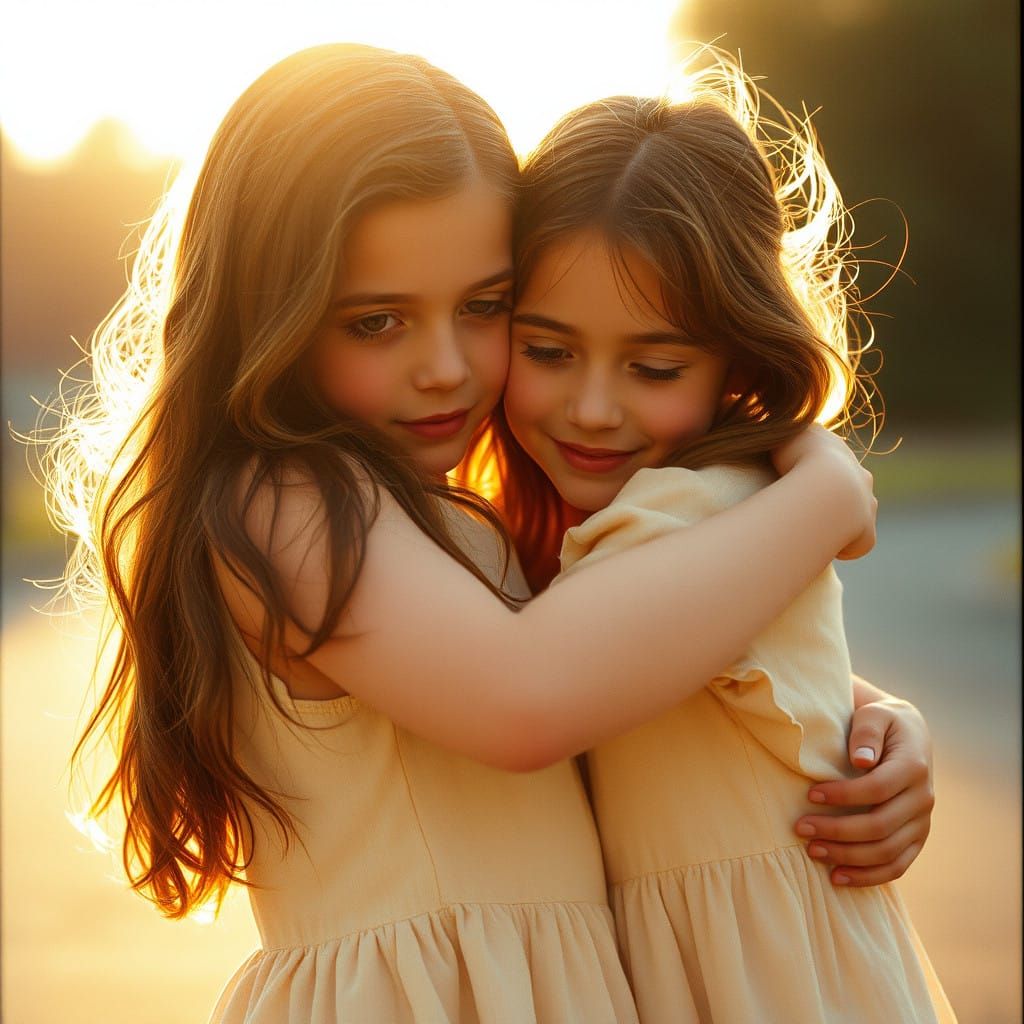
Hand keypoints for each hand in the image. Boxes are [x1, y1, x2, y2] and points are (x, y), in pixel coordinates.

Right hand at [770, 425, 876, 559]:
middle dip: (832, 494)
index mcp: (837, 451)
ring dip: (839, 521)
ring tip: (813, 529)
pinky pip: (857, 543)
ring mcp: (866, 503)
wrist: (823, 484)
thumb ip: (767, 430)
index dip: (811, 469)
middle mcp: (859, 475)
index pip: (828, 458)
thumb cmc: (794, 458)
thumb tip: (750, 417)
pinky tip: (821, 547)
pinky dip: (842, 547)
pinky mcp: (866, 531)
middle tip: (805, 505)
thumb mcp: (774, 434)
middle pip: (850, 483)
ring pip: (858, 513)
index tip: (794, 478)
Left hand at [794, 697, 933, 885]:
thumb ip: (867, 732)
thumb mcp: (875, 714)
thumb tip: (862, 760)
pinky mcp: (916, 839)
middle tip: (800, 828)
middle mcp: (923, 798)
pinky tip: (838, 876)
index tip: (809, 795)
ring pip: (887, 851)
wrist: (907, 735)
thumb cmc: (881, 722)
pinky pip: (897, 866)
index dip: (843, 796)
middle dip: (837, 831)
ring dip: (848, 856)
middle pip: (880, 826)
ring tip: (812, 851)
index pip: (877, 789)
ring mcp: (922, 822)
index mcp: (914, 766)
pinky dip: (869, 876)